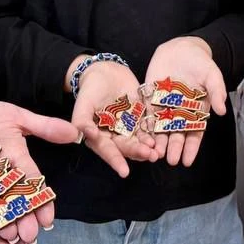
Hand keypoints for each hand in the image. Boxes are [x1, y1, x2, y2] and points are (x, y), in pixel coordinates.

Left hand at [0, 99, 78, 241]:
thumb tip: (75, 132)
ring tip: (6, 236)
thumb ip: (44, 127)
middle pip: (12, 201)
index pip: (32, 184)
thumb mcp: (16, 116)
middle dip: (21, 219)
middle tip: (28, 236)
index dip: (40, 202)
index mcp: (16, 162)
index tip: (48, 220)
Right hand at [70, 60, 157, 176]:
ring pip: (140, 140)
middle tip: (149, 156)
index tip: (124, 172)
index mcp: (100, 136)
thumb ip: (82, 121)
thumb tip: (88, 135)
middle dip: (138, 152)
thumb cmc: (90, 89)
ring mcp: (129, 126)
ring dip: (149, 147)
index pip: (108, 151)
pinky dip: (155, 133)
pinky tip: (161, 138)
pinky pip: (149, 127)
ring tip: (157, 151)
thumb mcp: (83, 104)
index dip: (116, 161)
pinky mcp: (141, 117)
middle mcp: (115, 135)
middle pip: (127, 147)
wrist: (105, 71)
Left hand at [143, 36, 226, 166]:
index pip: (194, 132)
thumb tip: (221, 111)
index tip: (187, 160)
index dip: (191, 147)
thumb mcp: (212, 75)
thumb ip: (216, 92)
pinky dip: (145, 126)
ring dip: (159, 142)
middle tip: (171, 160)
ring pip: (161, 128)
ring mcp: (165, 106)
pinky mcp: (151, 97)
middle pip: (177, 134)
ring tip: (156, 155)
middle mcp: (180, 112)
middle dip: (174, 148)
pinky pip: (147, 114)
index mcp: (196, 110)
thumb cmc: (200, 62)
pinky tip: (143, 138)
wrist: (181, 48)